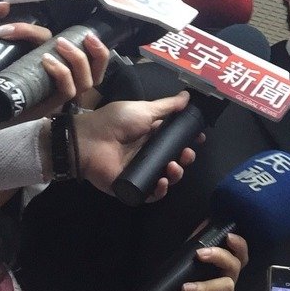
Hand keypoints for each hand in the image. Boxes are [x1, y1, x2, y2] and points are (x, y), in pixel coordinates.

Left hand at [0, 3, 109, 137]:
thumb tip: (5, 4)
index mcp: (44, 62)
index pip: (64, 45)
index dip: (41, 30)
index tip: (8, 28)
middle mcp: (53, 79)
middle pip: (93, 67)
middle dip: (97, 50)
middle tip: (83, 36)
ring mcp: (50, 95)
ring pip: (86, 81)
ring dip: (78, 60)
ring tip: (59, 46)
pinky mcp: (43, 108)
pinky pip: (66, 93)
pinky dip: (62, 74)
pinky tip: (47, 61)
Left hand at [74, 91, 192, 201]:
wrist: (89, 142)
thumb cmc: (115, 122)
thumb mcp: (144, 109)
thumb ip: (166, 106)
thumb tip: (187, 96)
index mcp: (151, 134)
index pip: (176, 139)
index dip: (189, 140)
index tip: (200, 138)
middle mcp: (148, 153)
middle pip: (175, 159)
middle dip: (186, 158)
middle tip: (187, 154)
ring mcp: (141, 171)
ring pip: (167, 177)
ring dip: (176, 174)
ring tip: (173, 167)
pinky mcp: (132, 187)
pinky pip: (151, 194)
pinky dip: (159, 191)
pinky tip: (161, 182)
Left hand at [154, 234, 250, 290]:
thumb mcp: (175, 277)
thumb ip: (188, 256)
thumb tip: (201, 227)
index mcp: (213, 279)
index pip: (234, 259)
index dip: (238, 246)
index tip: (228, 236)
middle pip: (236, 267)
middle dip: (222, 256)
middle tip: (201, 254)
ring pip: (228, 285)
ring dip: (206, 284)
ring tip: (185, 289)